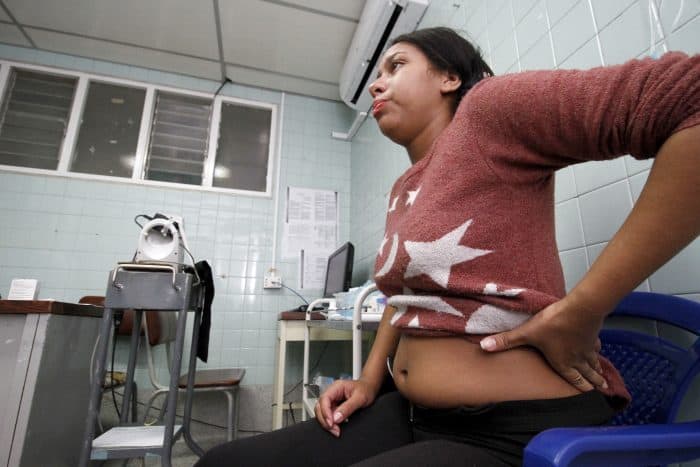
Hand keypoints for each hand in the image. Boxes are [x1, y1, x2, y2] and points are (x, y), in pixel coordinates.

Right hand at [314, 379, 375, 436]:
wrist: (370, 389)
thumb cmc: (366, 390)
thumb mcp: (360, 398)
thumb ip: (348, 408)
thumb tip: (336, 418)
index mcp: (336, 387)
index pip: (324, 399)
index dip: (325, 412)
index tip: (331, 423)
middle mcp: (332, 393)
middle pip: (320, 407)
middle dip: (324, 420)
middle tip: (334, 430)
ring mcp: (332, 400)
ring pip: (322, 412)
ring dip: (326, 423)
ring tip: (336, 430)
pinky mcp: (334, 406)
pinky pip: (328, 415)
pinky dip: (330, 422)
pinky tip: (337, 426)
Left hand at [480, 294, 608, 391]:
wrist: (581, 307)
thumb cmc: (553, 323)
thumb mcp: (527, 332)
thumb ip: (507, 340)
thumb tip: (484, 347)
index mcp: (563, 363)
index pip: (573, 379)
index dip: (580, 387)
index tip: (588, 393)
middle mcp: (578, 358)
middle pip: (587, 373)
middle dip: (593, 381)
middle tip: (601, 388)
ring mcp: (588, 346)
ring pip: (594, 361)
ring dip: (597, 368)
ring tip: (601, 375)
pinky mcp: (593, 333)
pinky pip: (596, 345)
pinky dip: (597, 350)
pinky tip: (597, 348)